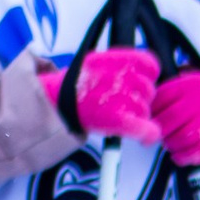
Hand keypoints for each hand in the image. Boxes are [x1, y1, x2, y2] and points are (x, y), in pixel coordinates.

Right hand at [39, 46, 160, 141]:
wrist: (51, 105)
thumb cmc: (71, 89)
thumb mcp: (91, 65)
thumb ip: (116, 66)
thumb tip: (139, 72)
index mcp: (112, 61)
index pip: (148, 64)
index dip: (148, 75)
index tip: (142, 81)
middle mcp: (119, 76)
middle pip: (147, 89)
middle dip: (139, 99)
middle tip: (123, 104)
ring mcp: (119, 98)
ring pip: (144, 110)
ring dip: (136, 116)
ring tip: (119, 118)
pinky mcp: (118, 119)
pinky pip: (145, 127)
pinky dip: (148, 134)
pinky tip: (145, 138)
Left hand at [150, 68, 199, 168]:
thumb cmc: (194, 107)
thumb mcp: (182, 93)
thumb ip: (162, 99)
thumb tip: (137, 116)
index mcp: (191, 85)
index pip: (160, 99)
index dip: (149, 114)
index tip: (144, 121)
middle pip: (168, 120)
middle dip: (157, 131)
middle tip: (154, 135)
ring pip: (179, 138)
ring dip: (169, 144)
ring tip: (169, 142)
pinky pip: (191, 153)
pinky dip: (180, 157)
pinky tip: (178, 154)